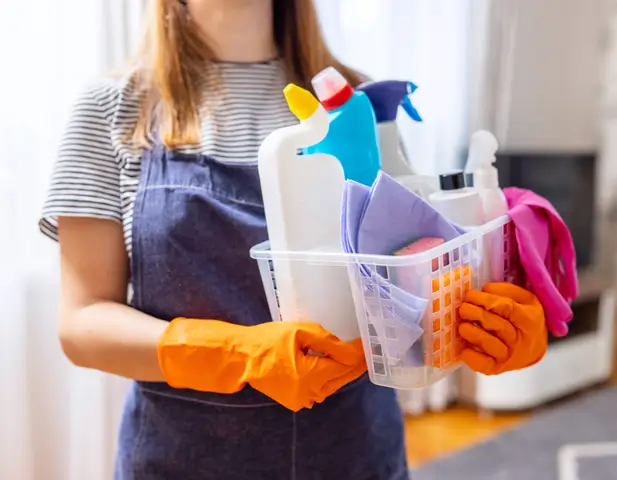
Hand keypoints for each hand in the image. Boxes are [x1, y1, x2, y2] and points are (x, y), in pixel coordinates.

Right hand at [158, 319, 366, 410]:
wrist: (241, 358)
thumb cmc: (267, 340)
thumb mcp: (300, 332)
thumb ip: (329, 342)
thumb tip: (354, 352)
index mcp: (312, 376)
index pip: (346, 366)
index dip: (360, 354)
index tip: (370, 342)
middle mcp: (310, 393)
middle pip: (343, 377)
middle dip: (356, 363)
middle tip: (369, 349)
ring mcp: (303, 400)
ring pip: (333, 384)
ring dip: (344, 370)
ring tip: (357, 356)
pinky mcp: (297, 401)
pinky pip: (321, 388)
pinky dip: (330, 377)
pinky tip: (336, 365)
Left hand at [457, 283, 546, 374]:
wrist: (533, 346)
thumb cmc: (522, 318)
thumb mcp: (523, 298)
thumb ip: (505, 291)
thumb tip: (483, 291)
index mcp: (530, 319)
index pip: (507, 308)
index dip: (485, 300)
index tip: (470, 295)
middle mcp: (522, 339)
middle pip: (498, 326)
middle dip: (477, 315)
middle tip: (463, 308)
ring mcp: (511, 356)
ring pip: (491, 344)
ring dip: (474, 334)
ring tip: (462, 326)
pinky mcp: (499, 368)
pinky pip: (486, 366)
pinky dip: (473, 359)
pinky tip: (464, 350)